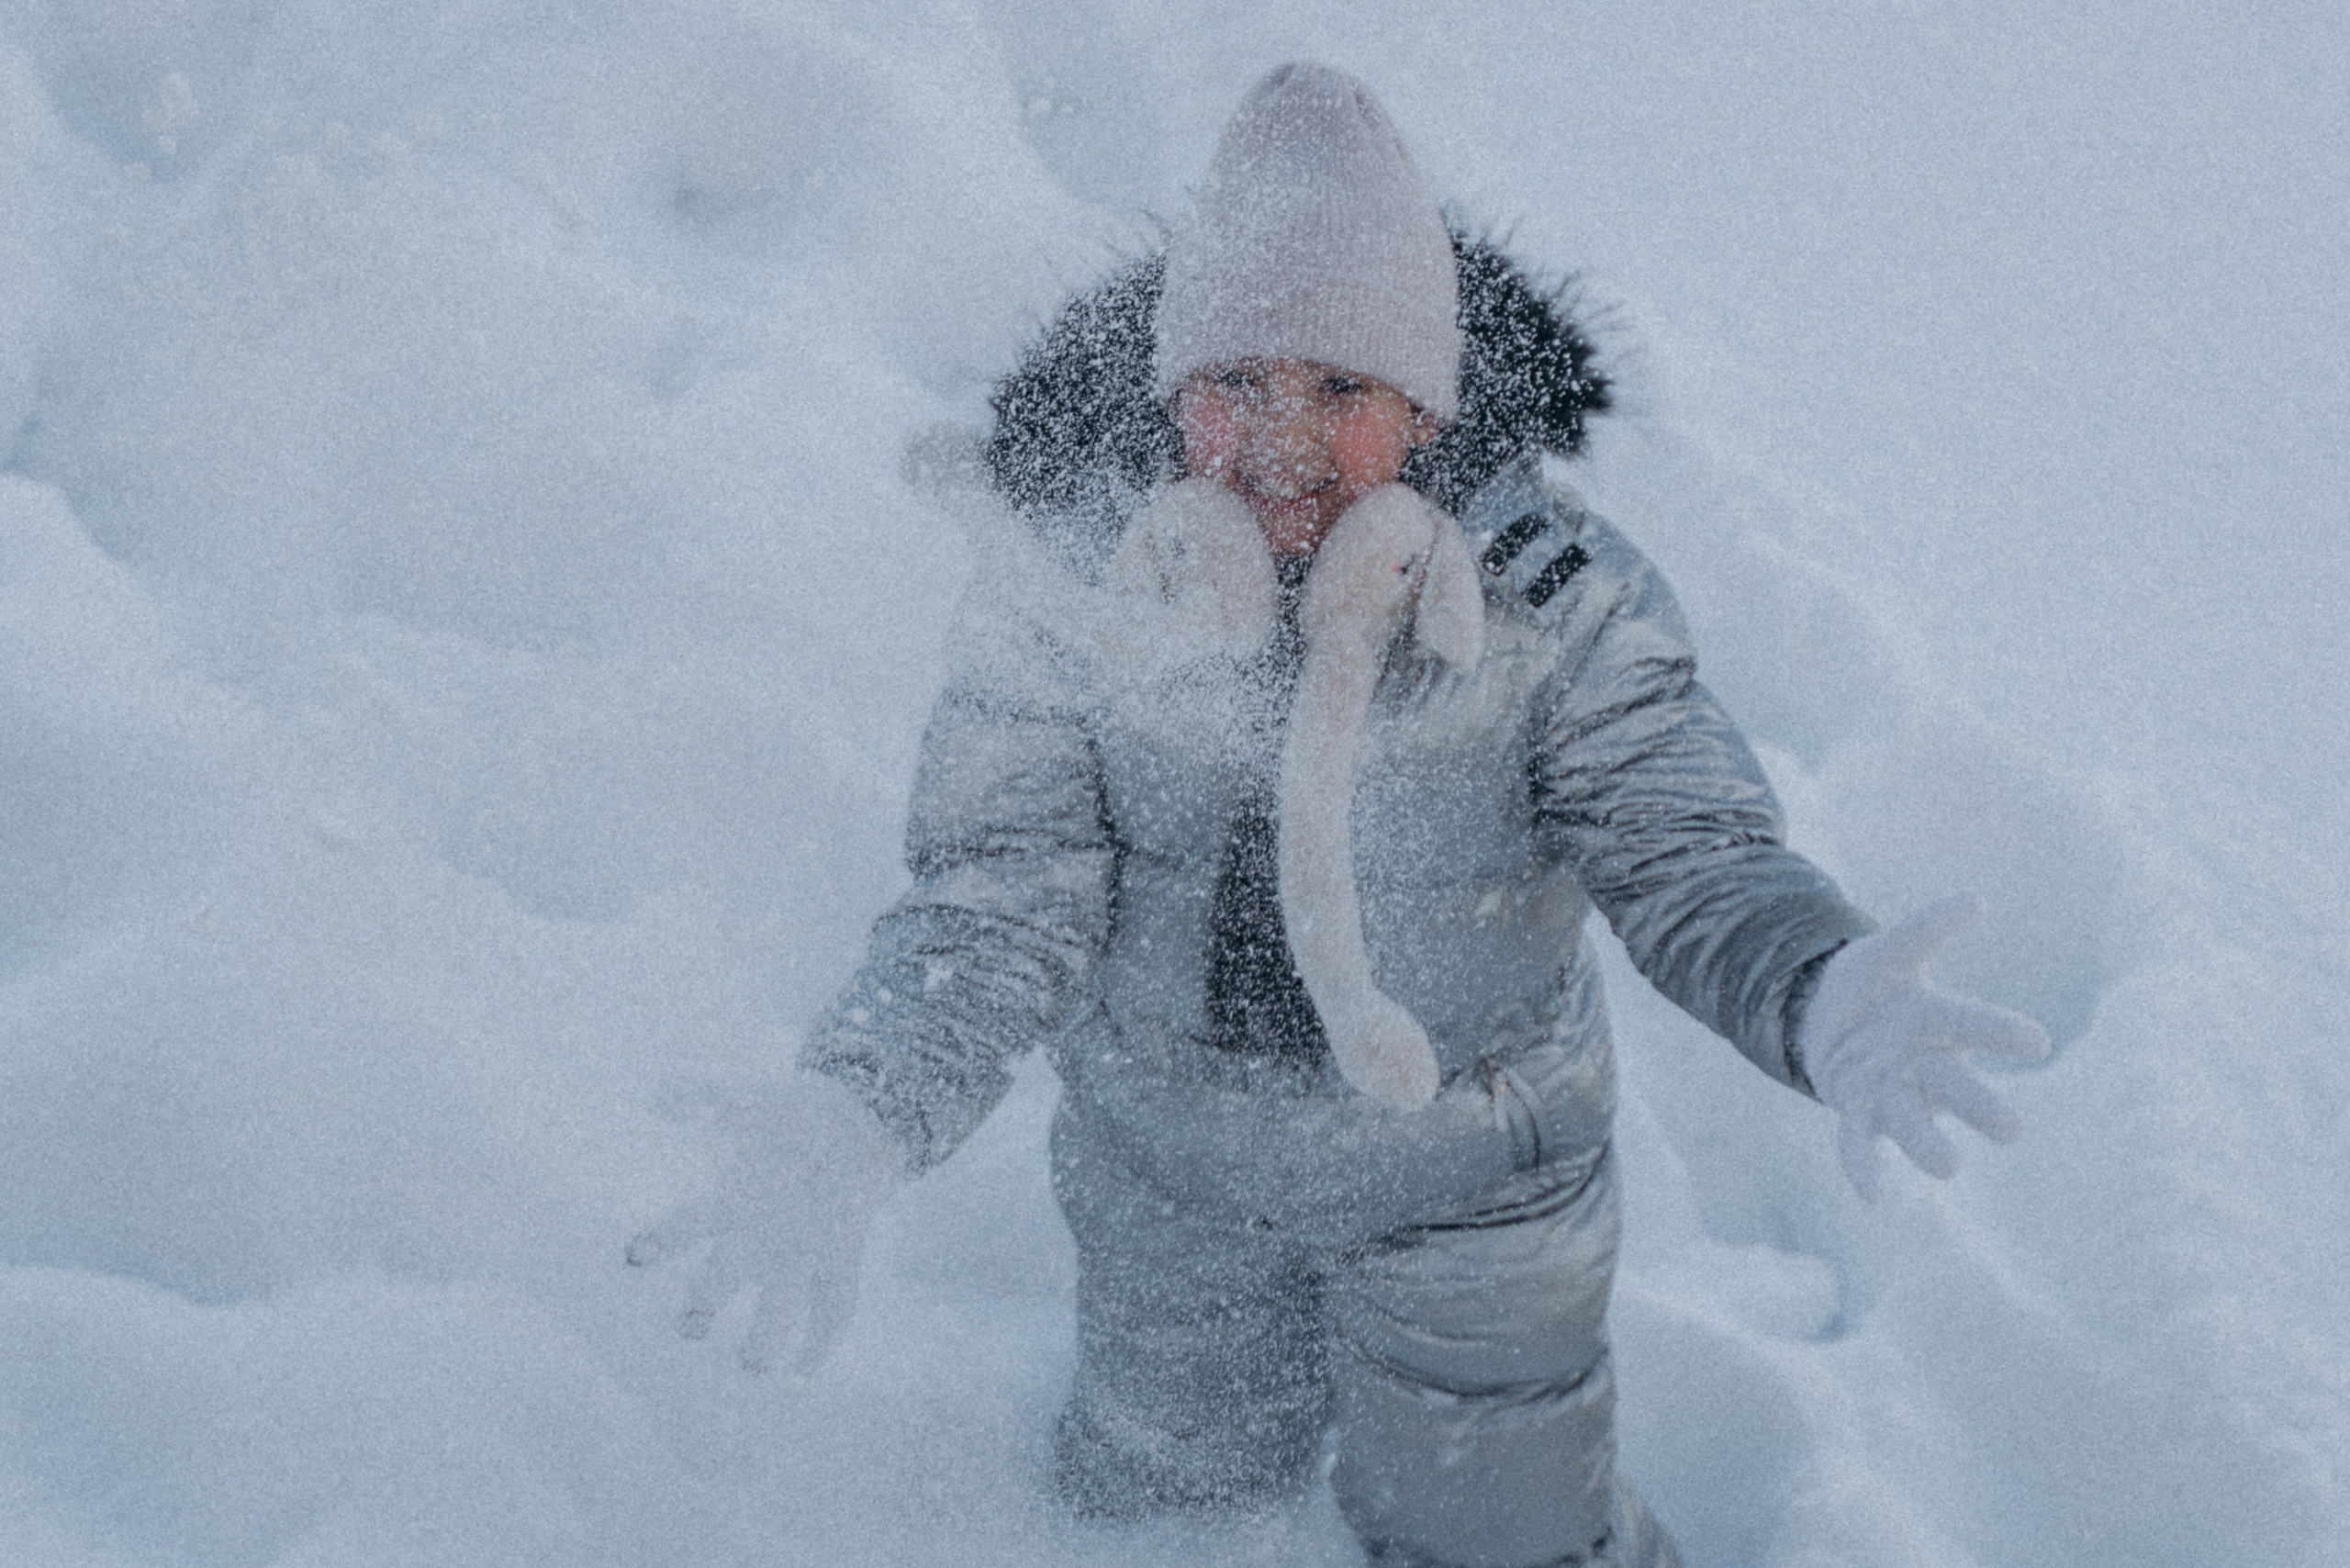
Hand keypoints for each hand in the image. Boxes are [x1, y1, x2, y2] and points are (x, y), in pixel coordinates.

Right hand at [626, 1071, 900, 1373]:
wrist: (848, 1122)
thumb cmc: (784, 1115)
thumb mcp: (741, 1096)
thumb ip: (698, 1092)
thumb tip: (658, 1096)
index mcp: (730, 1203)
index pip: (687, 1226)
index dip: (661, 1241)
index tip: (634, 1255)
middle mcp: (757, 1239)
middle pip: (721, 1280)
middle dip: (702, 1306)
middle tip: (690, 1326)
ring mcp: (798, 1254)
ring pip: (774, 1307)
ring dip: (762, 1338)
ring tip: (753, 1366)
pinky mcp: (839, 1260)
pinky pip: (832, 1306)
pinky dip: (822, 1339)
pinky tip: (807, 1369)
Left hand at [1802, 894, 2052, 1200]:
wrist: (1824, 1015)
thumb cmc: (1871, 983)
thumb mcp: (1890, 950)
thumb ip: (1927, 927)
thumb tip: (1977, 901)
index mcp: (1938, 1020)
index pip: (1973, 1023)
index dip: (2001, 1031)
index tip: (2039, 1041)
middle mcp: (1923, 1062)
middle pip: (1953, 1085)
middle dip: (1979, 1106)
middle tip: (2012, 1131)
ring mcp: (1891, 1090)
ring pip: (1912, 1120)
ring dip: (1928, 1145)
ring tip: (1949, 1168)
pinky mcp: (1857, 1111)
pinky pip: (1859, 1143)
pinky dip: (1864, 1168)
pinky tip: (1873, 1199)